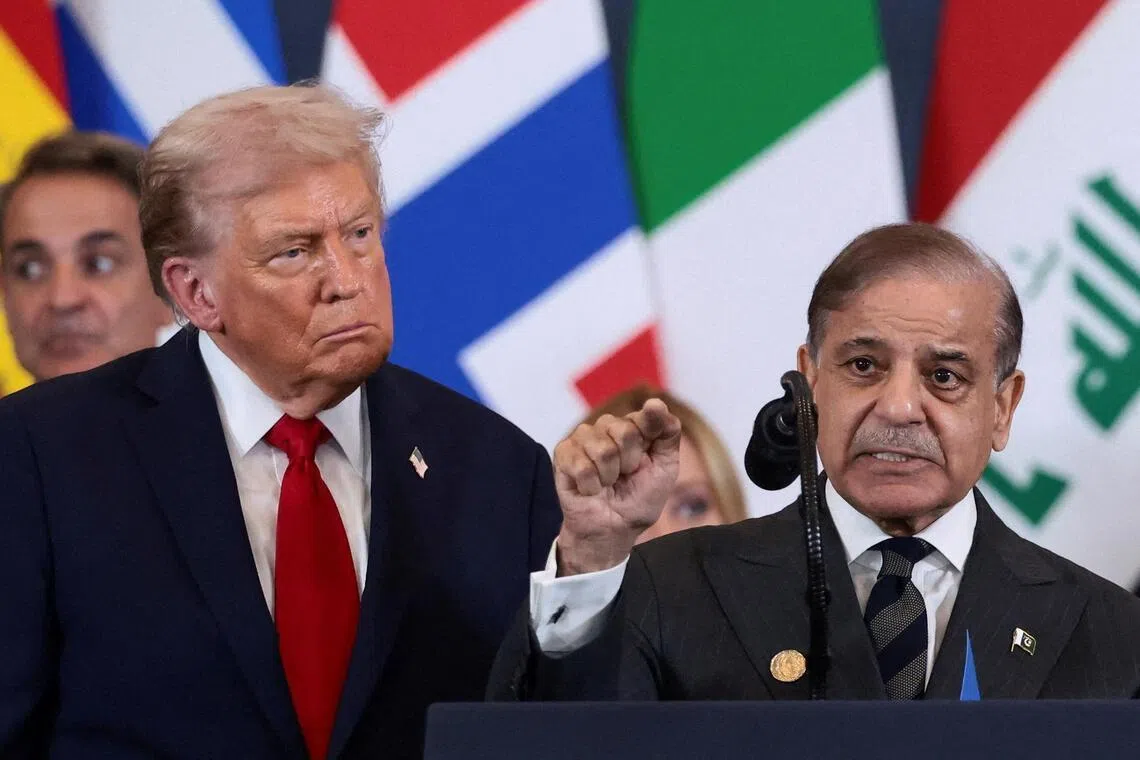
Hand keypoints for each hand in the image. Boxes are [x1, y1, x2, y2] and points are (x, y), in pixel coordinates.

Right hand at [553, 399, 681, 574]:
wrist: (614, 529)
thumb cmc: (639, 499)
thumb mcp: (665, 469)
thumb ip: (667, 434)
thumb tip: (656, 403)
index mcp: (634, 426)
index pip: (646, 415)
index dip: (649, 436)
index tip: (647, 456)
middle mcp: (607, 427)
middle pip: (624, 431)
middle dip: (629, 463)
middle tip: (625, 476)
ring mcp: (583, 438)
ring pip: (602, 449)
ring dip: (609, 477)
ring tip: (606, 483)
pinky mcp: (563, 454)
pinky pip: (581, 465)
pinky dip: (591, 485)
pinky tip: (590, 489)